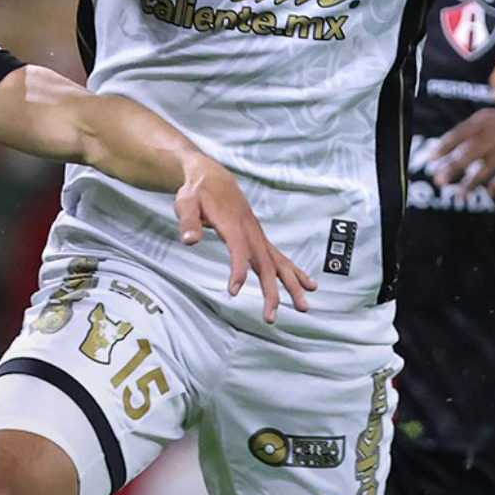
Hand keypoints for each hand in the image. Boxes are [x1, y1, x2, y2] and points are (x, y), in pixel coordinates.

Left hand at [177, 159, 315, 322]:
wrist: (214, 177)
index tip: (233, 291)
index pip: (239, 249)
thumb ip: (188, 221)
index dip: (238, 270)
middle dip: (271, 291)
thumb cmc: (198, 191)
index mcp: (232, 223)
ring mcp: (258, 235)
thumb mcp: (186, 202)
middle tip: (270, 316)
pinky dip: (295, 273)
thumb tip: (189, 240)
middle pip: (265, 263)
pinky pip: (280, 258)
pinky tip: (308, 286)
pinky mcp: (260, 239)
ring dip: (291, 286)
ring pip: (278, 263)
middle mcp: (250, 231)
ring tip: (303, 307)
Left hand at [426, 107, 494, 198]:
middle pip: (471, 151)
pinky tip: (486, 193)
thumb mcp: (485, 121)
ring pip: (488, 167)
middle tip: (439, 181)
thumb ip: (463, 135)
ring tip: (458, 195)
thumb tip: (435, 154)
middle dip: (453, 167)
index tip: (430, 160)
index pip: (460, 132)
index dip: (445, 146)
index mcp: (485, 119)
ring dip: (470, 182)